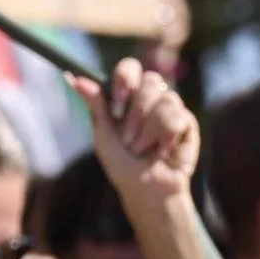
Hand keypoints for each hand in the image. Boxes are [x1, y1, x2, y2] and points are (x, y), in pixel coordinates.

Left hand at [68, 57, 199, 202]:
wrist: (145, 190)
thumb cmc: (121, 164)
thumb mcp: (103, 135)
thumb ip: (95, 104)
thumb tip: (72, 77)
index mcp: (128, 96)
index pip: (130, 68)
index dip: (125, 80)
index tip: (117, 107)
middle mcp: (150, 97)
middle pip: (151, 80)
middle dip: (136, 112)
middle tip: (128, 138)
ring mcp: (170, 108)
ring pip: (165, 99)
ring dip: (148, 131)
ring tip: (142, 149)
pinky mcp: (186, 122)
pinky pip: (177, 117)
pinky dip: (165, 138)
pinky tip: (162, 151)